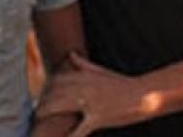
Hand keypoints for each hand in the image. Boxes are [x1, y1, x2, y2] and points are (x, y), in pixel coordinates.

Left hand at [35, 53, 150, 136]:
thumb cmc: (125, 84)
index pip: (58, 79)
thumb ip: (84, 65)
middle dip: (43, 102)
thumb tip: (71, 54)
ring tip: (38, 120)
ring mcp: (92, 102)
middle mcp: (87, 87)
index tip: (41, 95)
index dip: (46, 87)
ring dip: (46, 112)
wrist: (146, 94)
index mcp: (87, 76)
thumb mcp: (104, 72)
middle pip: (55, 92)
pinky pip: (80, 129)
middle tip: (36, 111)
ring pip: (60, 106)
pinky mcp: (99, 117)